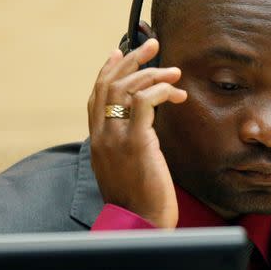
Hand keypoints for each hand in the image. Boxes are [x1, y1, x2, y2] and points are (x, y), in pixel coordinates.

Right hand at [87, 24, 186, 227]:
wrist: (139, 225)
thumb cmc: (138, 201)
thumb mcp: (125, 168)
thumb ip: (126, 144)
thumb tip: (143, 129)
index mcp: (97, 141)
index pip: (95, 95)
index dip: (108, 70)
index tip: (120, 52)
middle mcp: (102, 136)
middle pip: (109, 84)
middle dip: (131, 60)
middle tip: (153, 45)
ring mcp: (116, 139)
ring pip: (126, 89)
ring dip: (152, 73)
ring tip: (174, 71)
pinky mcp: (137, 144)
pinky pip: (145, 103)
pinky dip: (160, 90)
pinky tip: (175, 92)